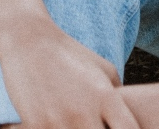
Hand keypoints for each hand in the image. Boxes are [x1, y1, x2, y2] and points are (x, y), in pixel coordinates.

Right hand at [0, 19, 140, 128]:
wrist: (27, 38)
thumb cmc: (69, 53)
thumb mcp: (103, 69)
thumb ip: (122, 97)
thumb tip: (131, 122)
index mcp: (106, 98)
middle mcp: (85, 113)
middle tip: (96, 123)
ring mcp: (60, 121)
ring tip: (76, 122)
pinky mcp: (37, 125)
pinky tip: (57, 122)